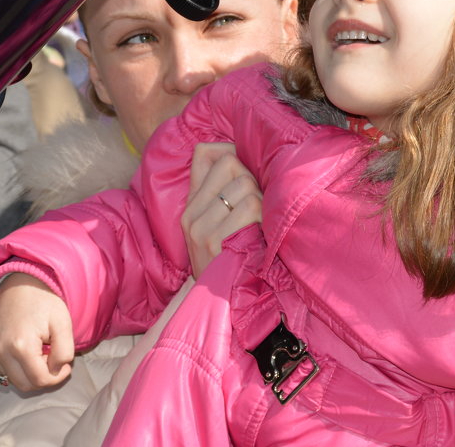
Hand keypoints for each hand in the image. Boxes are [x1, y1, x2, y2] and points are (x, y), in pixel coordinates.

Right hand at [0, 273, 74, 391]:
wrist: (20, 283)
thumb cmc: (44, 301)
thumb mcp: (63, 323)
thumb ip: (65, 352)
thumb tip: (56, 372)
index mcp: (21, 345)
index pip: (41, 380)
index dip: (57, 377)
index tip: (64, 364)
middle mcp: (0, 350)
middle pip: (25, 385)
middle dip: (42, 377)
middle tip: (50, 358)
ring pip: (11, 380)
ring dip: (27, 373)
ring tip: (37, 353)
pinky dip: (11, 370)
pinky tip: (22, 354)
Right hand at [181, 142, 261, 277]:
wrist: (217, 304)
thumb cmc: (226, 261)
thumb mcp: (215, 225)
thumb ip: (218, 191)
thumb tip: (230, 150)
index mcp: (190, 204)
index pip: (205, 153)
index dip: (233, 154)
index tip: (248, 172)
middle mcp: (191, 213)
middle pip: (231, 164)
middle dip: (253, 180)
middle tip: (260, 204)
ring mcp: (201, 226)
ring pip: (245, 185)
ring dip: (262, 201)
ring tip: (261, 222)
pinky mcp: (215, 239)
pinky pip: (250, 206)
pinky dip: (264, 216)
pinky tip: (262, 233)